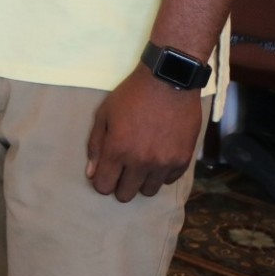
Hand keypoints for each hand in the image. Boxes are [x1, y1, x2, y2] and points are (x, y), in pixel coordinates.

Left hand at [85, 70, 204, 201]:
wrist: (168, 81)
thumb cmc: (131, 95)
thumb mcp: (105, 114)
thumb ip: (96, 145)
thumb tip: (92, 173)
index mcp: (118, 150)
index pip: (104, 186)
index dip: (101, 182)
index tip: (105, 173)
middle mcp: (141, 162)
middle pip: (126, 194)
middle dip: (119, 185)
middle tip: (122, 171)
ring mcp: (164, 163)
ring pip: (149, 191)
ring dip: (141, 181)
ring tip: (140, 165)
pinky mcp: (183, 160)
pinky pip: (168, 180)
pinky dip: (161, 173)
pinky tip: (157, 157)